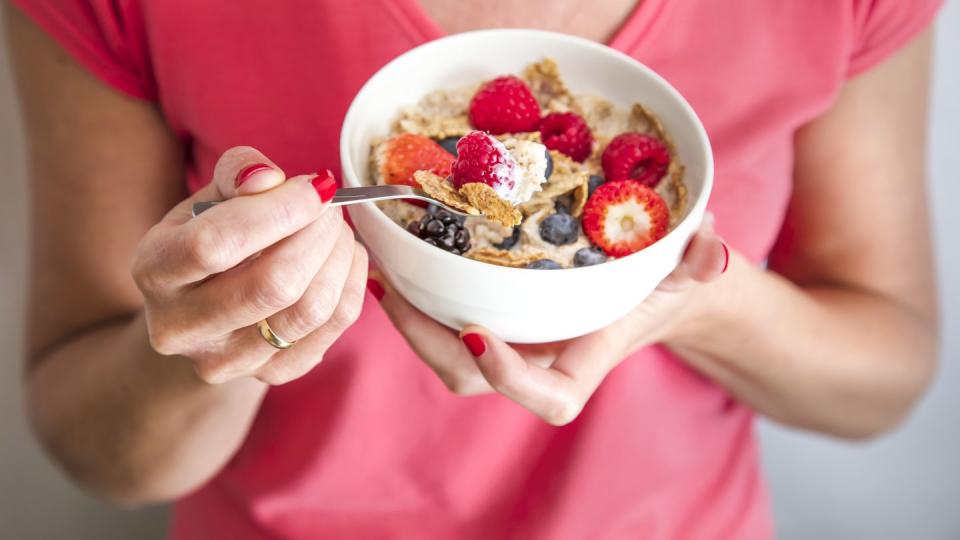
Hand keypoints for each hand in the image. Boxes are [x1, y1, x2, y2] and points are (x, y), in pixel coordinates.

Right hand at [132, 146, 367, 384]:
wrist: (205, 312)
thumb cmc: (211, 239)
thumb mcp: (210, 199)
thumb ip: (236, 174)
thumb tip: (269, 178)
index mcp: (154, 270)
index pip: (215, 245)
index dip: (277, 211)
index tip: (314, 186)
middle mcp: (180, 327)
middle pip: (272, 285)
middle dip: (317, 235)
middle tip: (331, 207)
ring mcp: (226, 361)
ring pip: (308, 310)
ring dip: (338, 258)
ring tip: (338, 230)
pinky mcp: (271, 375)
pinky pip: (332, 329)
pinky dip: (350, 285)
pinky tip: (344, 259)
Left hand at [372, 216, 726, 423]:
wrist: (644, 287)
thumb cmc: (663, 285)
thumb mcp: (685, 271)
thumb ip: (701, 265)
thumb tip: (713, 249)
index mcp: (582, 362)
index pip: (544, 395)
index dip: (507, 374)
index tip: (476, 331)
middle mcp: (537, 362)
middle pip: (470, 377)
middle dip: (427, 342)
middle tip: (395, 293)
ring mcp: (509, 345)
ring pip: (446, 355)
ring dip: (410, 321)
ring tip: (381, 274)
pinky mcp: (491, 321)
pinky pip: (444, 323)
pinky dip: (417, 299)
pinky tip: (393, 261)